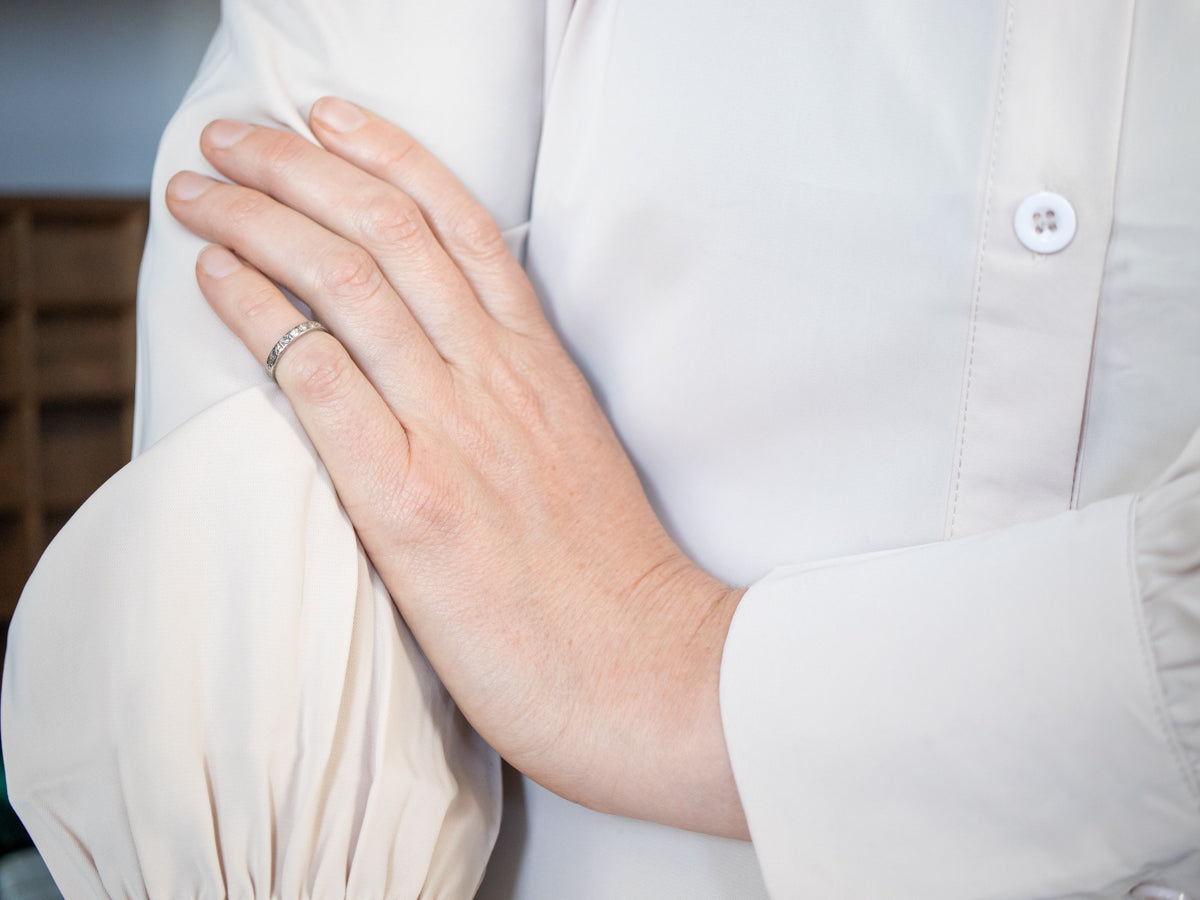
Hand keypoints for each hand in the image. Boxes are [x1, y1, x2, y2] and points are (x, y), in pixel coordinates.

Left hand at [165, 98, 748, 838]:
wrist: (649, 670)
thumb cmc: (612, 579)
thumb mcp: (577, 457)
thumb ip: (518, 402)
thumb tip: (444, 372)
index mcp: (542, 366)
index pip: (461, 226)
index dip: (389, 156)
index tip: (332, 118)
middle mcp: (498, 379)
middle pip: (390, 233)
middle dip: (299, 168)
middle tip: (234, 139)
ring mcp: (456, 434)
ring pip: (349, 285)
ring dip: (260, 221)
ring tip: (199, 192)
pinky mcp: (412, 504)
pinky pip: (325, 384)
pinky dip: (264, 319)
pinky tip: (218, 283)